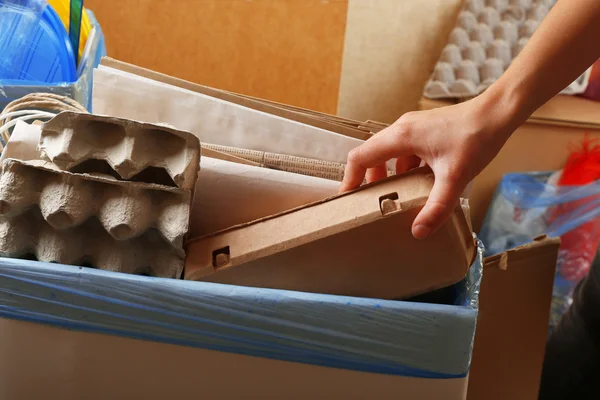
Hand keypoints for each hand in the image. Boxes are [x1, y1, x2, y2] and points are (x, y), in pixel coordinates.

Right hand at [340, 91, 519, 239]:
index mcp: (400, 137)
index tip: (347, 200)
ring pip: (388, 154)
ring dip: (387, 175)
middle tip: (370, 203)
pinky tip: (419, 184)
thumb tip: (418, 232)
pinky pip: (404, 151)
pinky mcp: (425, 131)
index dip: (350, 179)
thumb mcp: (454, 177)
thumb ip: (436, 207)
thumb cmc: (475, 139)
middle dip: (368, 181)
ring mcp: (413, 128)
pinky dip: (404, 169)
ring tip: (394, 197)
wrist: (497, 113)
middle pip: (371, 155)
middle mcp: (400, 129)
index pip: (360, 157)